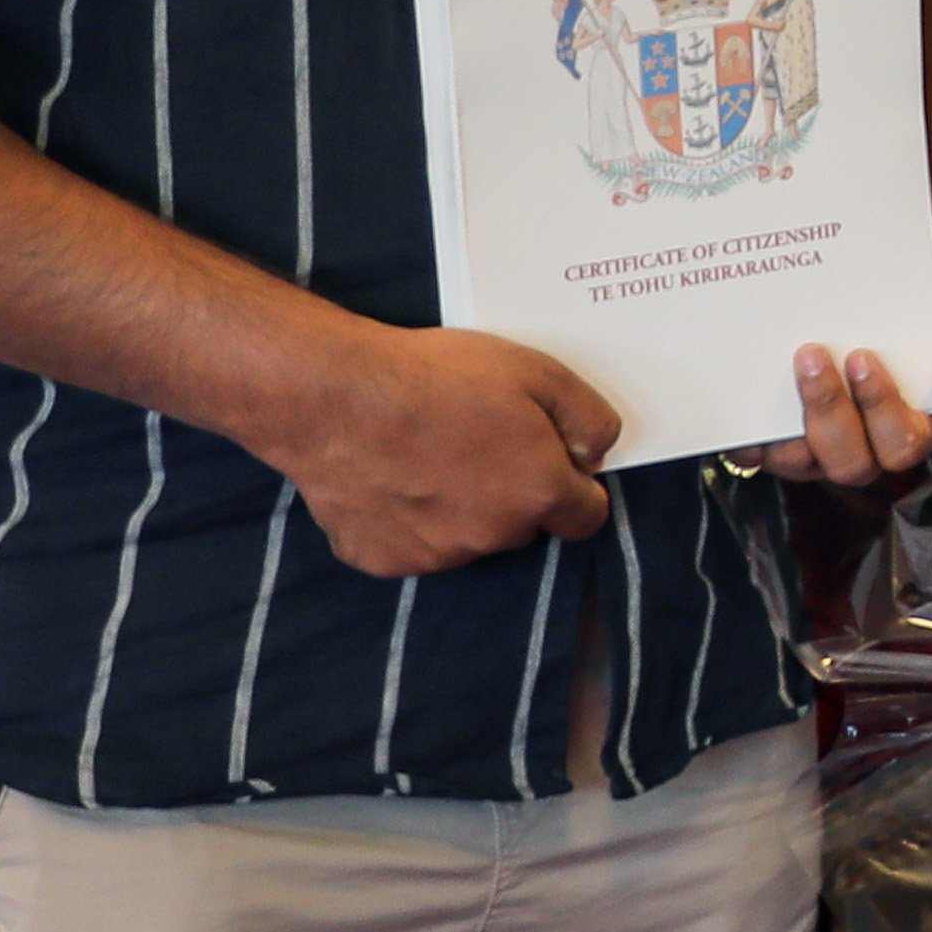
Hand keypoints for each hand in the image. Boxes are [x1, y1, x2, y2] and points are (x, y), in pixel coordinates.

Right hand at [267, 318, 617, 576]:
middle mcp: (491, 536)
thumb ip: (588, 419)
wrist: (334, 397)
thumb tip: (596, 455)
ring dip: (459, 510)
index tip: (552, 463)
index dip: (574, 489)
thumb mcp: (538, 372)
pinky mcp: (380, 559)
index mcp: (537, 494)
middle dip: (514, 494)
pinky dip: (406, 521)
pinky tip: (388, 477)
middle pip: (522, 526)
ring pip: (466, 539)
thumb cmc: (437, 376)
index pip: (586, 518)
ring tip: (427, 455)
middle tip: (478, 444)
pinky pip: (410, 545)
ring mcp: (432, 555)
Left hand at [753, 310, 931, 490]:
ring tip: (790, 364)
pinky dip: (745, 435)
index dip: (881, 409)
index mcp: (910, 430)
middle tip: (815, 355)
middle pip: (852, 464)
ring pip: (802, 464)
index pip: (903, 443)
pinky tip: (741, 397)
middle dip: (831, 412)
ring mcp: (815, 451)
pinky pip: (754, 455)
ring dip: (792, 421)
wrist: (870, 306)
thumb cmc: (917, 319)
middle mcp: (863, 450)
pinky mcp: (772, 444)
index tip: (862, 356)